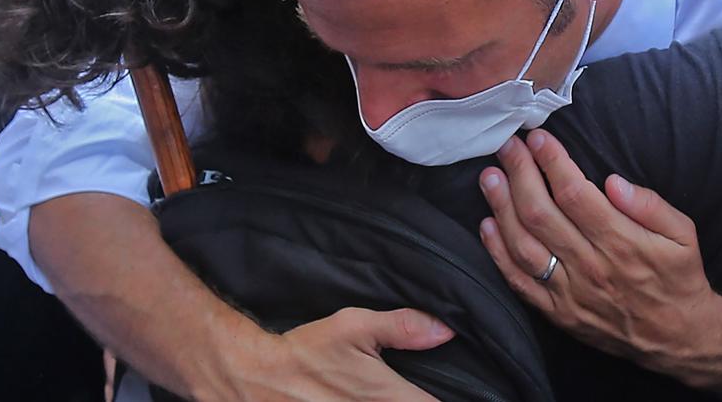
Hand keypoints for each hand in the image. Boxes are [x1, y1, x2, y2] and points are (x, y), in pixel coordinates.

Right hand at [208, 308, 451, 401]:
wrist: (256, 379)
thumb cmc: (307, 352)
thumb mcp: (353, 327)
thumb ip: (402, 327)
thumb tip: (445, 330)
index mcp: (388, 399)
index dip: (454, 398)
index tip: (464, 389)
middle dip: (425, 401)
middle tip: (423, 389)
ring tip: (405, 393)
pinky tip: (373, 399)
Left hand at [477, 130, 721, 380]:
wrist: (678, 339)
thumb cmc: (679, 277)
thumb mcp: (683, 235)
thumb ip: (650, 205)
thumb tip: (613, 182)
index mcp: (622, 242)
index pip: (575, 194)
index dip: (552, 162)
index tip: (538, 139)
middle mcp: (591, 266)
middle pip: (541, 214)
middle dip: (519, 174)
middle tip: (507, 148)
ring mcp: (570, 293)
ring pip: (524, 245)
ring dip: (501, 208)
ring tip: (489, 178)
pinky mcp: (558, 313)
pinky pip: (520, 281)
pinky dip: (499, 254)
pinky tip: (488, 226)